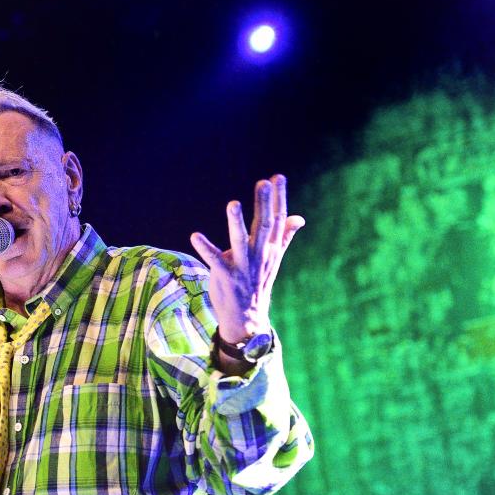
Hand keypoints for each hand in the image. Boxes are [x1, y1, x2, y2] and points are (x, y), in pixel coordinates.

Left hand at [189, 174, 303, 345]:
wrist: (248, 317)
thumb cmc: (258, 282)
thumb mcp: (274, 258)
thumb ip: (285, 236)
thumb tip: (299, 217)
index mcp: (271, 248)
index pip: (278, 219)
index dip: (278, 198)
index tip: (278, 177)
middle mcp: (259, 255)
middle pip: (263, 226)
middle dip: (263, 204)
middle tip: (263, 183)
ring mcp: (242, 265)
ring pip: (240, 241)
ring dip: (236, 222)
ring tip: (233, 204)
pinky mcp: (225, 275)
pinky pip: (214, 260)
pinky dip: (205, 248)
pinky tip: (195, 235)